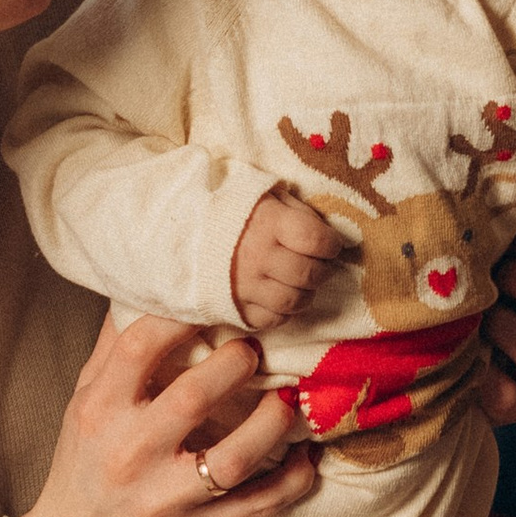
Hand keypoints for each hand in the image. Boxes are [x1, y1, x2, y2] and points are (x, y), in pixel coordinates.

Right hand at [19, 316, 315, 516]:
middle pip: (194, 398)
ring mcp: (167, 498)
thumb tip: (146, 290)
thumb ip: (113, 351)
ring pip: (235, 458)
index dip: (180, 318)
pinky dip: (293, 480)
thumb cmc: (83, 467)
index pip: (138, 349)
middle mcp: (131, 453)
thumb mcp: (83, 404)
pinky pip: (260, 505)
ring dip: (273, 423)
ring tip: (285, 400)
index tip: (211, 306)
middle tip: (255, 351)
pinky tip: (307, 456)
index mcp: (99, 413)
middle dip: (237, 364)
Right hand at [228, 183, 347, 333]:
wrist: (183, 229)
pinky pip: (272, 320)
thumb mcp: (267, 196)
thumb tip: (329, 233)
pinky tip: (280, 296)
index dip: (332, 244)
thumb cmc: (233, 210)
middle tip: (318, 264)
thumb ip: (298, 211)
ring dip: (306, 294)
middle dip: (322, 270)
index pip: (318, 240)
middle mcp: (258, 256)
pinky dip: (284, 312)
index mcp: (269, 223)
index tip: (330, 243)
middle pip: (310, 274)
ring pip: (294, 302)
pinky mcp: (234, 307)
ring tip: (300, 282)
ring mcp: (245, 285)